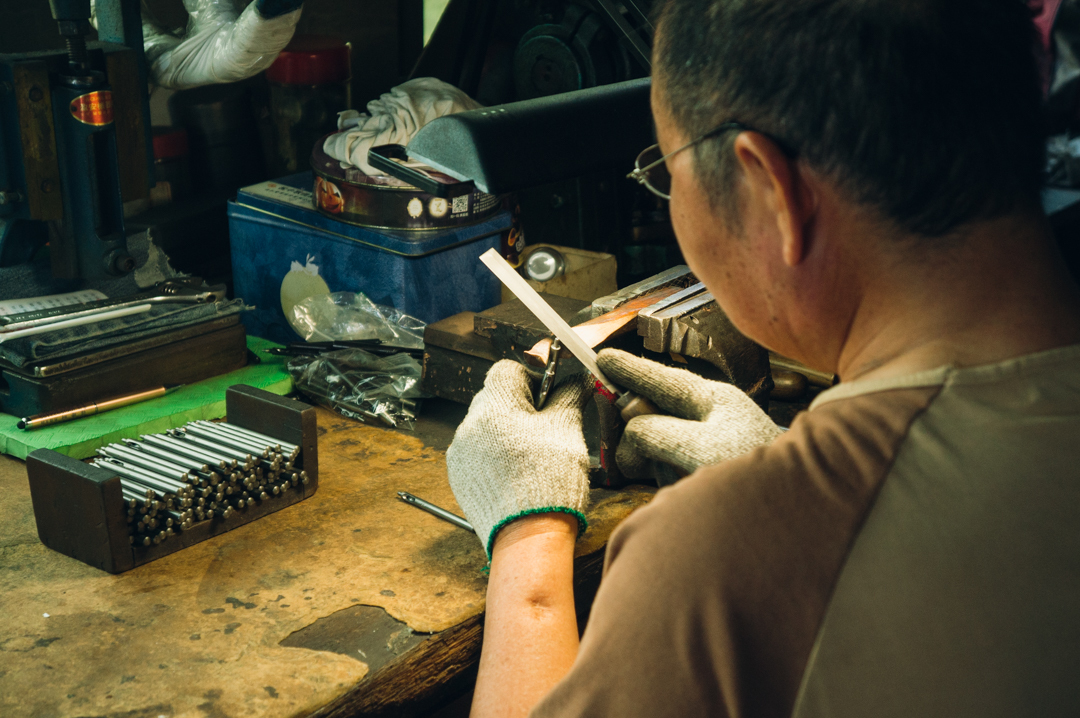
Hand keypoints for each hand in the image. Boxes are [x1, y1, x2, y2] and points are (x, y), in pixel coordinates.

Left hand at [446, 360, 591, 558]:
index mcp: (494, 406)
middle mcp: (469, 425)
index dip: (530, 379)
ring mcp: (461, 453)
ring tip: (530, 456)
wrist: (528, 536)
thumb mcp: (567, 429)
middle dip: (518, 406)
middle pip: (494, 398)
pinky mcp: (459, 477)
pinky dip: (494, 456)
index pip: (506, 370)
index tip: (547, 399)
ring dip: (505, 432)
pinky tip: (515, 474)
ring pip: (485, 426)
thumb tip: (577, 378)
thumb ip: (569, 395)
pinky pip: (477, 453)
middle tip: (544, 429)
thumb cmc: (550, 479)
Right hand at [597, 348, 782, 480]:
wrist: (798, 506)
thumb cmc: (756, 471)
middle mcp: (711, 414)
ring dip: (659, 463)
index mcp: (712, 399)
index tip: (603, 358)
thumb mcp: (701, 449)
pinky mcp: (710, 464)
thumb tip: (633, 428)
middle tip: (640, 456)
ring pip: (660, 443)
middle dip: (642, 435)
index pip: (662, 378)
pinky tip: (687, 486)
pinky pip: (672, 465)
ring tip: (680, 477)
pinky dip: (672, 476)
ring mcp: (711, 439)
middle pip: (655, 413)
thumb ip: (660, 433)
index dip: (630, 370)